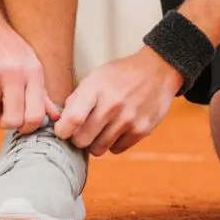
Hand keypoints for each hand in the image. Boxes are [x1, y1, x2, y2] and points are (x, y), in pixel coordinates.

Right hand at [0, 8, 60, 131]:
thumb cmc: (1, 40)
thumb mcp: (27, 60)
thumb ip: (40, 91)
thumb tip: (54, 117)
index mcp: (33, 71)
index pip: (36, 115)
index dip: (27, 127)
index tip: (19, 123)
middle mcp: (14, 74)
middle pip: (13, 122)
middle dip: (4, 122)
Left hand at [54, 47, 181, 156]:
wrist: (158, 70)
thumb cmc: (120, 75)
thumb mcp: (96, 77)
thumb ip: (77, 99)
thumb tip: (61, 123)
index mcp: (96, 89)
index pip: (72, 119)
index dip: (62, 130)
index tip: (63, 130)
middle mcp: (112, 105)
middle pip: (82, 140)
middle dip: (78, 138)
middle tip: (83, 130)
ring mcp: (128, 119)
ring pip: (98, 149)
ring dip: (96, 142)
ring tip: (101, 129)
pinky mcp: (142, 129)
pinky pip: (117, 149)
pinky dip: (114, 143)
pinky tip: (118, 129)